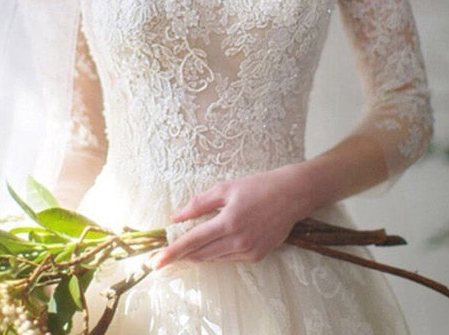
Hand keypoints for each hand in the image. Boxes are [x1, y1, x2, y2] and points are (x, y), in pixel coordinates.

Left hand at [153, 163, 309, 267]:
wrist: (292, 195)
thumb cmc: (257, 187)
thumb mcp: (226, 188)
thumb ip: (199, 203)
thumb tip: (176, 216)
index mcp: (228, 222)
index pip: (193, 241)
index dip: (173, 252)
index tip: (156, 261)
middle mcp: (238, 241)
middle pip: (201, 255)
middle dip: (183, 255)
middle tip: (167, 254)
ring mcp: (249, 251)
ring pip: (215, 258)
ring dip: (201, 253)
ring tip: (192, 243)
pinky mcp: (257, 256)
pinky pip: (230, 258)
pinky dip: (219, 252)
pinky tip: (219, 240)